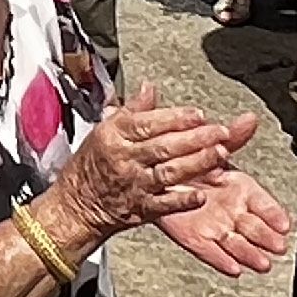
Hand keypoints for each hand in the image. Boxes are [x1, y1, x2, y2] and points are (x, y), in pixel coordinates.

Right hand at [46, 80, 234, 250]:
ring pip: (168, 172)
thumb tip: (150, 87)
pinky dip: (183, 200)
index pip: (147, 123)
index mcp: (114, 136)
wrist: (75, 206)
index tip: (198, 114)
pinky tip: (201, 195)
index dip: (174, 118)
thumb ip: (132, 110)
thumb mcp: (105, 129)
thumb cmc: (91, 165)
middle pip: (163, 146)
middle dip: (195, 138)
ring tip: (220, 154)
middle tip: (221, 131)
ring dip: (197, 164)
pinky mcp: (140, 209)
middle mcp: (124, 159)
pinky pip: (164, 204)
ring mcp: (133, 185)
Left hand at [158, 116, 293, 277]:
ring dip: (250, 253)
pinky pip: (209, 251)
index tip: (284, 223)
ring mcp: (214, 225)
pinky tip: (234, 269)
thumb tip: (249, 119)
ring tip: (262, 263)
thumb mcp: (212, 145)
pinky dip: (221, 260)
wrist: (157, 171)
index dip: (273, 212)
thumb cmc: (188, 160)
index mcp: (239, 186)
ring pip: (235, 242)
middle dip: (266, 237)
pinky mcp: (194, 237)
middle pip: (252, 226)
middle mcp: (230, 208)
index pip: (262, 201)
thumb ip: (232, 137)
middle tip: (278, 246)